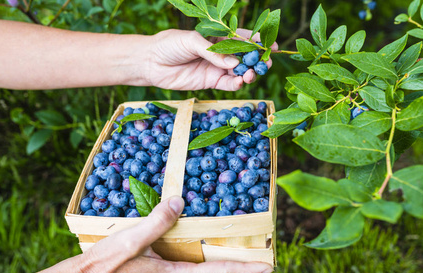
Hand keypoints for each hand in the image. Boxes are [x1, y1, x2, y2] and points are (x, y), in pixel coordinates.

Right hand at [79, 196, 272, 272]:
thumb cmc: (108, 263)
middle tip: (261, 251)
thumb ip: (159, 221)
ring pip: (203, 267)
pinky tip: (202, 241)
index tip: (268, 265)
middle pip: (216, 271)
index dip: (246, 268)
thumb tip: (179, 202)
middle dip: (239, 263)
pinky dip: (202, 254)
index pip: (220, 272)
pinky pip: (189, 263)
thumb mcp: (134, 239)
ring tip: (240, 245)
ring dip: (221, 257)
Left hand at [141, 29, 277, 90]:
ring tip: (251, 74)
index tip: (271, 44)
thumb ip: (213, 52)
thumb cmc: (169, 45)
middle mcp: (220, 53)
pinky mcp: (210, 82)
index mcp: (217, 37)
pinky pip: (227, 84)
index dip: (257, 41)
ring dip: (248, 73)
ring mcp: (216, 68)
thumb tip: (233, 64)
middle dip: (257, 60)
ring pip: (238, 72)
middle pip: (244, 57)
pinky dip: (236, 84)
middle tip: (266, 63)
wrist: (151, 62)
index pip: (241, 38)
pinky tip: (239, 82)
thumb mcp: (191, 40)